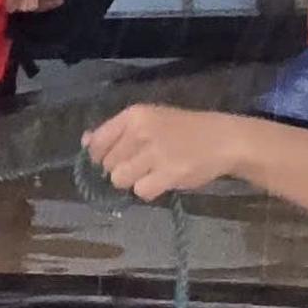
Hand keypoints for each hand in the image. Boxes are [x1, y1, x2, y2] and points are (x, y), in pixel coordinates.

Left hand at [82, 105, 242, 201]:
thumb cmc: (182, 129)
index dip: (97, 156)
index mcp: (133, 115)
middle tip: (139, 166)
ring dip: (132, 181)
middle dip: (118, 169)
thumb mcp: (147, 120)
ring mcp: (154, 153)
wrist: (222, 140)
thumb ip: (117, 131)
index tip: (107, 162)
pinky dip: (148, 191)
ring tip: (149, 174)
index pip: (97, 141)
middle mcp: (140, 132)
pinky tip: (160, 181)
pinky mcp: (169, 174)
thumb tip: (85, 142)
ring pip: (120, 179)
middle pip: (107, 163)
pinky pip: (141, 191)